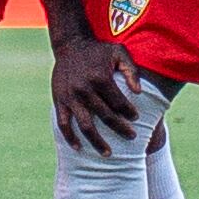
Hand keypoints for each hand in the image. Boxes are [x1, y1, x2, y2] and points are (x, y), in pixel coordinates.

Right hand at [47, 29, 144, 155]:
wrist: (70, 45)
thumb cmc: (98, 50)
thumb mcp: (119, 52)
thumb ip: (131, 71)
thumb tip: (138, 93)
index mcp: (100, 78)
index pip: (119, 103)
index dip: (129, 113)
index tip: (136, 119)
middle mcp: (85, 89)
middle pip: (105, 117)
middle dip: (120, 129)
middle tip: (132, 137)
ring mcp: (70, 97)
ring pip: (85, 125)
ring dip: (97, 141)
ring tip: (108, 153)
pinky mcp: (59, 100)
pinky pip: (64, 123)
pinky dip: (70, 137)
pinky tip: (78, 147)